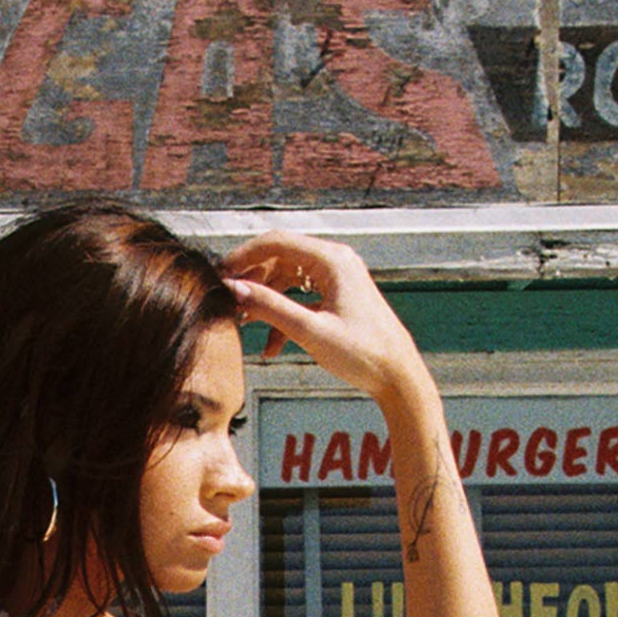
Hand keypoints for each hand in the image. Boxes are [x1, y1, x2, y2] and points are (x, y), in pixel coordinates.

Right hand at [223, 233, 428, 407]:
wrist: (396, 374)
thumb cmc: (362, 353)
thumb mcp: (309, 331)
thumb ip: (270, 308)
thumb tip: (235, 290)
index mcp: (332, 260)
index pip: (276, 242)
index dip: (243, 256)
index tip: (220, 275)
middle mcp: (335, 261)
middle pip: (280, 258)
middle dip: (253, 280)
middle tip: (228, 301)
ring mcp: (338, 277)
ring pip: (288, 278)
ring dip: (266, 300)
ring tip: (245, 324)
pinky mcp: (338, 296)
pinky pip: (301, 296)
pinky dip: (284, 315)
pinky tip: (271, 346)